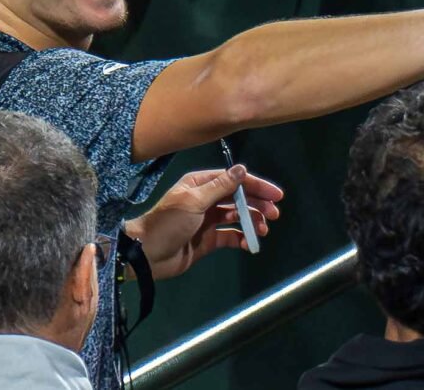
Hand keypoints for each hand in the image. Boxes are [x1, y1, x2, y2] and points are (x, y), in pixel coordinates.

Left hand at [124, 165, 283, 280]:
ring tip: (262, 230)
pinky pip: (230, 236)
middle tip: (274, 214)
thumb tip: (242, 169)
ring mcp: (208, 220)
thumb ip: (220, 187)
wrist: (148, 254)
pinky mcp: (208, 240)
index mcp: (200, 185)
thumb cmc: (168, 223)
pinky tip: (248, 244)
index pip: (233, 180)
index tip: (276, 195)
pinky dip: (241, 239)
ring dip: (251, 222)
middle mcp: (206, 200)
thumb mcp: (194, 201)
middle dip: (257, 204)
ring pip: (237, 217)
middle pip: (238, 198)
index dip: (256, 186)